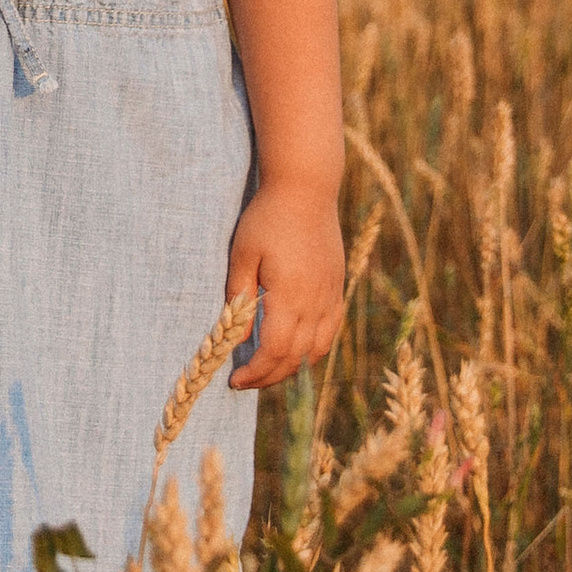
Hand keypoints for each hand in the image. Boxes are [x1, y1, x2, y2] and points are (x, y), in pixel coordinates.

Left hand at [223, 182, 343, 389]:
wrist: (306, 189)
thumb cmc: (267, 218)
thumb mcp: (242, 254)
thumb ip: (240, 296)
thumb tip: (236, 335)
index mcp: (289, 295)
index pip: (273, 351)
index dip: (255, 373)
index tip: (235, 381)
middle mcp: (315, 302)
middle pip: (295, 358)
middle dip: (269, 377)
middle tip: (246, 382)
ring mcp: (330, 296)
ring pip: (317, 349)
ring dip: (293, 368)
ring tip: (269, 371)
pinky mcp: (337, 287)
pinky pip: (330, 330)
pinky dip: (313, 349)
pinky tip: (296, 350)